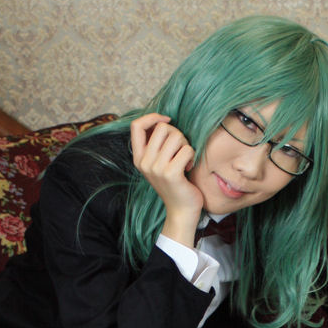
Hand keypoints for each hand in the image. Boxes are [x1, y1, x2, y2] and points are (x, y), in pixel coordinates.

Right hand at [130, 114, 202, 245]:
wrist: (181, 211)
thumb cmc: (174, 184)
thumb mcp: (158, 163)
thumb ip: (155, 144)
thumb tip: (162, 120)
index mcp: (138, 158)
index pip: (136, 126)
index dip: (152, 117)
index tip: (166, 120)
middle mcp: (144, 162)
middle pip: (162, 127)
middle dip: (177, 133)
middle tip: (180, 149)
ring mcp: (156, 168)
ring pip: (176, 136)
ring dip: (186, 145)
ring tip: (184, 159)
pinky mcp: (171, 174)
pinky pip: (187, 149)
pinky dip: (191, 156)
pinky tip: (188, 167)